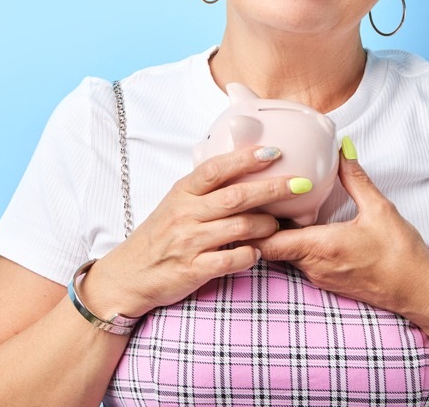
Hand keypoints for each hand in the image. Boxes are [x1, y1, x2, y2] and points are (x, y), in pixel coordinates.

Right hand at [84, 146, 307, 316]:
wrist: (128, 275)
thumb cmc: (158, 236)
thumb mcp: (175, 203)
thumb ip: (204, 187)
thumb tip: (243, 165)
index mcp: (182, 192)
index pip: (216, 168)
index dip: (246, 158)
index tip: (275, 152)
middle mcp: (185, 214)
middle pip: (236, 196)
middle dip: (273, 188)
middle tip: (300, 183)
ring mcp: (189, 242)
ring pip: (240, 227)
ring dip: (266, 224)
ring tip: (278, 223)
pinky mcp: (193, 270)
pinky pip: (232, 259)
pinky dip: (250, 254)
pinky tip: (257, 251)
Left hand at [251, 140, 428, 315]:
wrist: (417, 293)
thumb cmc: (401, 255)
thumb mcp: (380, 209)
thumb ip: (355, 178)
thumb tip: (342, 150)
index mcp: (321, 247)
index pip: (266, 242)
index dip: (252, 224)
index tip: (250, 202)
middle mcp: (313, 266)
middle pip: (269, 247)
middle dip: (259, 225)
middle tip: (254, 197)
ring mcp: (318, 276)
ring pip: (283, 254)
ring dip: (276, 233)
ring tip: (272, 206)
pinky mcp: (326, 281)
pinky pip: (298, 260)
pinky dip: (292, 243)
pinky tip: (298, 224)